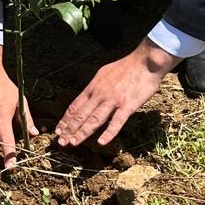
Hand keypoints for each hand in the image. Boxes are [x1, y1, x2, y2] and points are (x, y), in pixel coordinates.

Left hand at [55, 39, 178, 149]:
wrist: (145, 61)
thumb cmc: (126, 67)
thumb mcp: (104, 73)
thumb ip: (95, 87)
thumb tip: (87, 97)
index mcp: (93, 87)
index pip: (75, 106)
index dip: (66, 119)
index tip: (58, 130)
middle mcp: (100, 94)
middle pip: (81, 115)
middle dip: (69, 129)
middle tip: (61, 142)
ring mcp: (113, 101)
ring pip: (94, 119)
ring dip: (82, 132)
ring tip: (73, 142)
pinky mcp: (128, 106)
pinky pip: (116, 121)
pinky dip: (108, 132)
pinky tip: (101, 142)